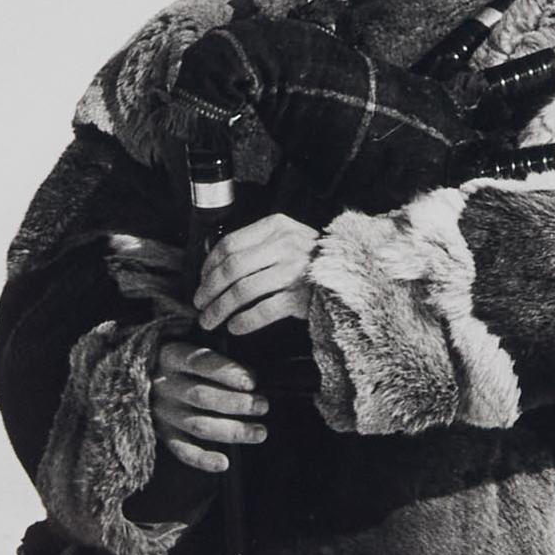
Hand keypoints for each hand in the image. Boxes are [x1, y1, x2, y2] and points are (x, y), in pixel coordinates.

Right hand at [151, 339, 267, 473]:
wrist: (138, 375)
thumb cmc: (180, 359)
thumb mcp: (189, 344)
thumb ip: (214, 358)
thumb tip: (250, 379)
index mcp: (170, 356)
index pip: (200, 362)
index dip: (227, 373)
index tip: (252, 382)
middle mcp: (163, 385)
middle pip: (202, 397)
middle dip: (237, 403)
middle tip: (262, 405)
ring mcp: (162, 412)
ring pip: (198, 425)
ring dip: (232, 431)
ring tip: (260, 432)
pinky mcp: (162, 433)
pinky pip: (181, 449)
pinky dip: (202, 459)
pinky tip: (224, 463)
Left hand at [195, 214, 318, 336]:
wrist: (355, 276)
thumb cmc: (315, 262)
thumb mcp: (289, 240)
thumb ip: (259, 246)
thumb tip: (217, 269)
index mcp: (276, 227)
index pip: (229, 243)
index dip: (208, 265)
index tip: (201, 280)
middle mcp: (284, 245)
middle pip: (231, 268)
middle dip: (209, 289)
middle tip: (199, 304)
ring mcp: (293, 271)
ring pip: (242, 290)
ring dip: (220, 309)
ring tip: (210, 320)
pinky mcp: (301, 297)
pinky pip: (263, 310)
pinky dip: (244, 321)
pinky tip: (235, 327)